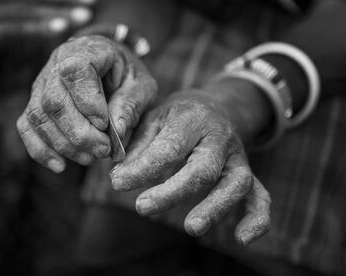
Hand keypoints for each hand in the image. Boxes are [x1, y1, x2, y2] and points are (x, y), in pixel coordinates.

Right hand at [16, 35, 156, 171]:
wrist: (112, 69)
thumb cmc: (128, 77)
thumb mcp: (141, 86)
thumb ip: (130, 105)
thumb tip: (115, 131)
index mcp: (87, 50)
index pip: (76, 72)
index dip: (88, 102)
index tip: (105, 126)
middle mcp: (57, 63)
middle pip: (54, 101)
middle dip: (78, 133)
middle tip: (103, 150)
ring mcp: (42, 83)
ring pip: (39, 116)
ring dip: (64, 145)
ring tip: (90, 158)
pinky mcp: (36, 103)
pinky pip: (27, 126)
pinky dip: (40, 150)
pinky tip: (60, 166)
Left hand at [110, 89, 270, 244]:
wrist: (216, 107)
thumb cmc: (178, 117)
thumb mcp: (154, 118)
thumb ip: (137, 145)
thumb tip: (119, 175)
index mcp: (193, 118)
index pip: (169, 147)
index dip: (143, 168)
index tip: (117, 183)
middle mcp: (221, 138)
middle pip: (203, 168)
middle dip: (173, 191)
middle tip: (142, 207)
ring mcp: (239, 157)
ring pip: (235, 184)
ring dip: (214, 208)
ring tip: (191, 227)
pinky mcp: (248, 174)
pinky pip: (260, 197)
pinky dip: (257, 219)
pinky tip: (242, 239)